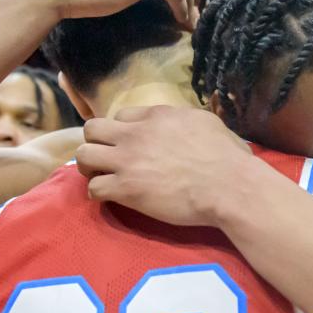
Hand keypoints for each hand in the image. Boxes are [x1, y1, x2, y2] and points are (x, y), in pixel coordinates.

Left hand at [76, 105, 253, 225]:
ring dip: (89, 167)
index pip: (121, 116)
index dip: (123, 131)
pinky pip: (94, 188)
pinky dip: (98, 193)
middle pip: (92, 129)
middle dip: (96, 143)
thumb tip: (190, 124)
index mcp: (157, 116)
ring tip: (102, 177)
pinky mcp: (126, 188)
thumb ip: (187, 120)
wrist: (229, 186)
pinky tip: (111, 197)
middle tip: (107, 158)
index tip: (131, 145)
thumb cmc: (228, 158)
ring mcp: (128, 161)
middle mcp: (136, 134)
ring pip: (83, 156)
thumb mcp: (208, 123)